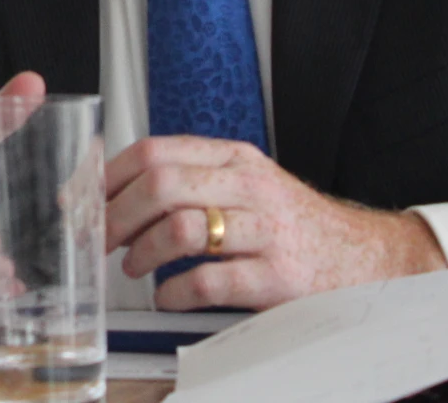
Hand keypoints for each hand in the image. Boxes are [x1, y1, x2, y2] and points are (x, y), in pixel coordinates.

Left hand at [104, 136, 446, 309]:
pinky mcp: (277, 277)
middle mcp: (249, 187)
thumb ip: (190, 176)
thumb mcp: (244, 182)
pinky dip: (175, 292)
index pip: (155, 151)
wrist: (365, 259)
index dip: (108, 176)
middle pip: (159, 185)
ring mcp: (265, 231)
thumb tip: (114, 181)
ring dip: (142, 251)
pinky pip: (210, 281)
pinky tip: (168, 296)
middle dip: (115, 215)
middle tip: (99, 238)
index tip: (82, 198)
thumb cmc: (291, 224)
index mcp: (234, 159)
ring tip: (133, 266)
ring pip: (181, 228)